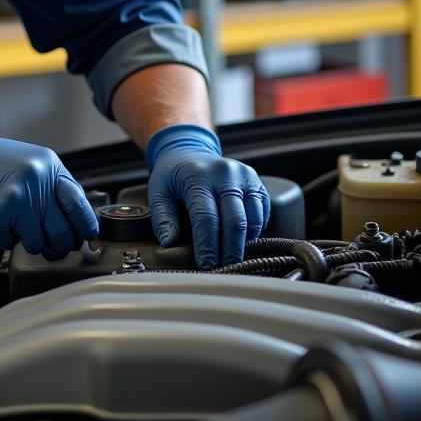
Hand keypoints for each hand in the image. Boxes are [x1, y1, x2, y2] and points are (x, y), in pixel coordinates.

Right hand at [0, 123, 98, 259]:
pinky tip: (0, 221)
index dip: (85, 227)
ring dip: (30, 243)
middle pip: (61, 231)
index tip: (86, 238)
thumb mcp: (32, 164)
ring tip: (20, 227)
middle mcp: (37, 181)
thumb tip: (76, 221)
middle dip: (58, 245)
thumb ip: (53, 188)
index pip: (79, 204)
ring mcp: (19, 199)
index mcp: (50, 167)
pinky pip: (11, 243)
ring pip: (38, 243)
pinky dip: (6, 238)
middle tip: (53, 246)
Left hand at [146, 123, 269, 269]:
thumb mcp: (158, 192)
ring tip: (231, 257)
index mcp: (198, 176)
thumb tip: (169, 243)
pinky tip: (242, 240)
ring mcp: (244, 176)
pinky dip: (254, 230)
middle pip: (234, 221)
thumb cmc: (173, 176)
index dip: (207, 246)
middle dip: (230, 251)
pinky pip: (262, 211)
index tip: (206, 265)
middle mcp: (225, 173)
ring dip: (243, 243)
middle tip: (223, 269)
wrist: (188, 151)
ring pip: (253, 218)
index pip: (206, 218)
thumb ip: (163, 218)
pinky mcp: (256, 181)